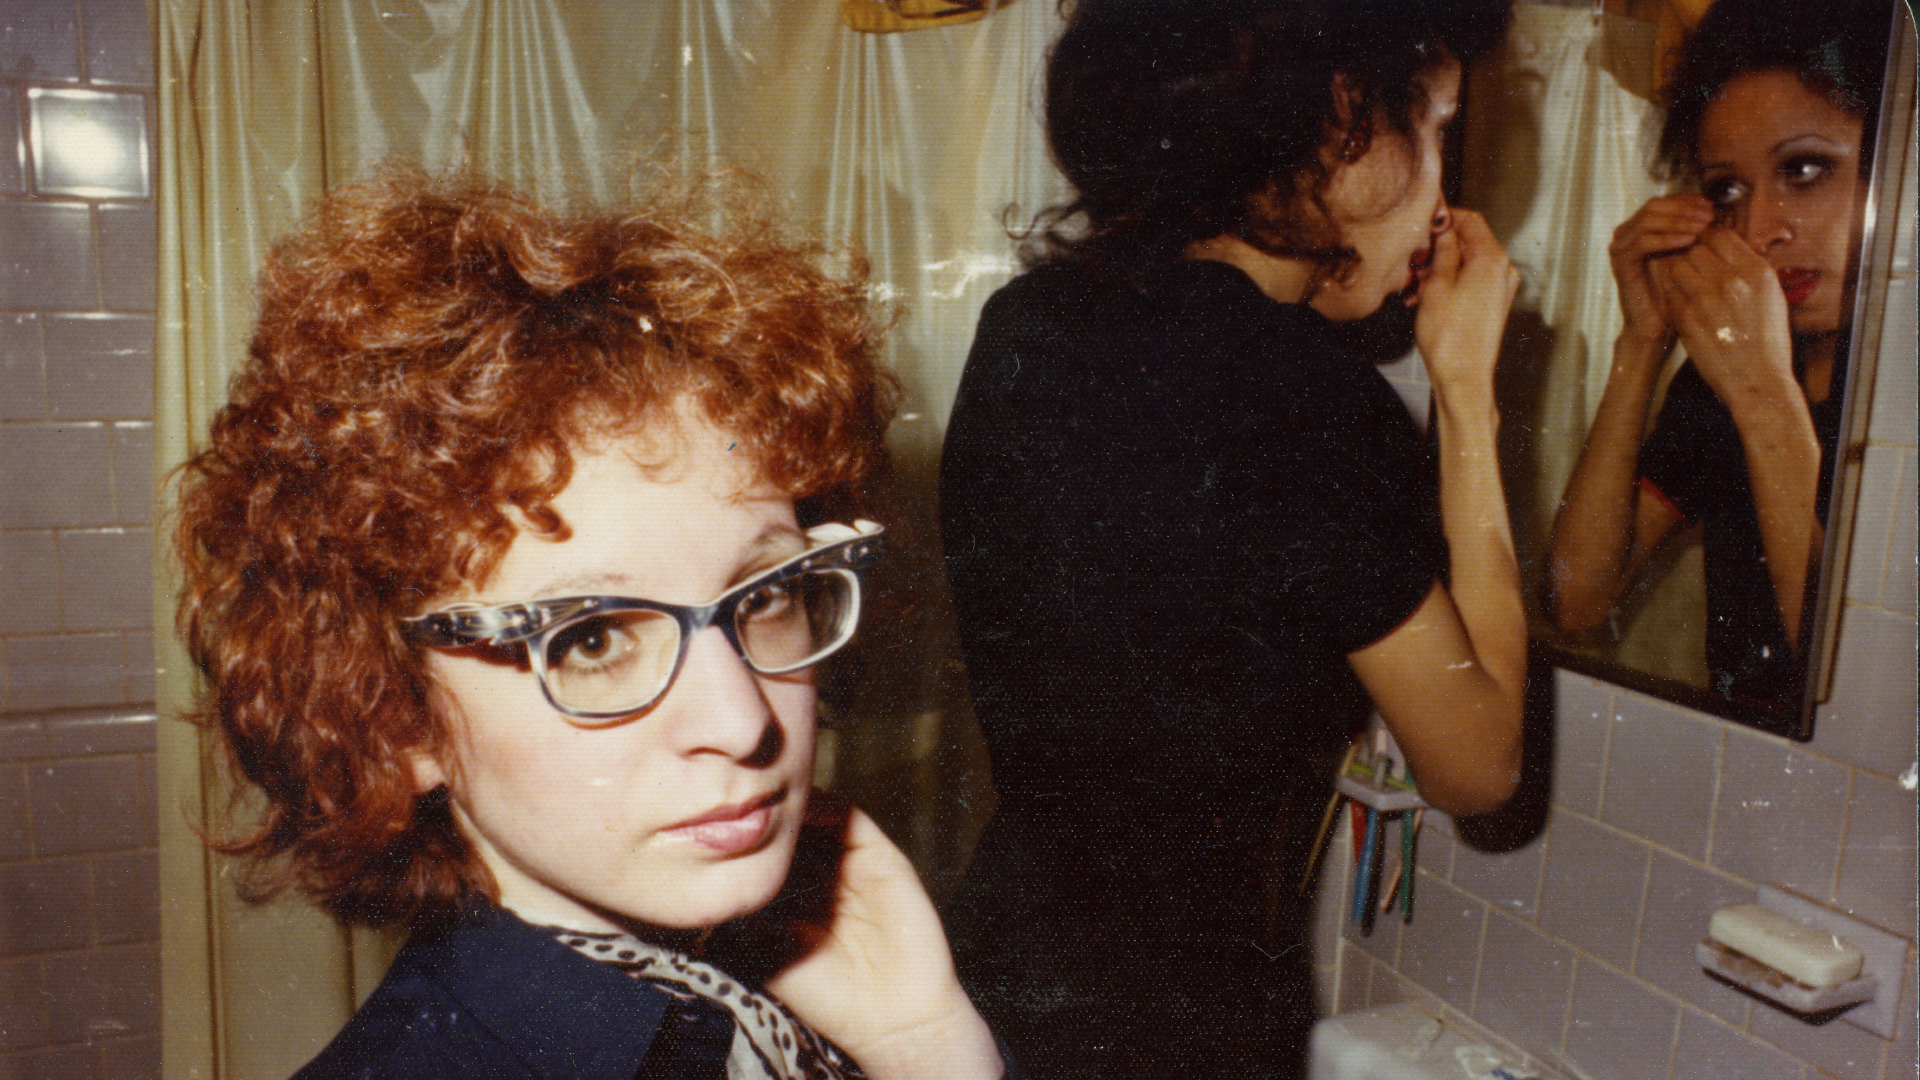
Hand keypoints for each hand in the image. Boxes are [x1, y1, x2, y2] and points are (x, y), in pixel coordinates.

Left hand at [710, 794, 1000, 1079]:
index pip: (761, 855)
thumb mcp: (765, 953)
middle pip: (785, 830)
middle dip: (760, 815)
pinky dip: (824, 806)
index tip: (703, 825)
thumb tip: (709, 875)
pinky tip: (799, 809)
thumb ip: (742, 913)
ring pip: (814, 817)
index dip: (737, 839)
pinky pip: (850, 818)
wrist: (891, 1018)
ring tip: (759, 797)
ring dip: (788, 805)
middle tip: (729, 800)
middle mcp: (819, 877)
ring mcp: (849, 864)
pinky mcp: (880, 856)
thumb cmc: (826, 997)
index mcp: (790, 899)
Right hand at [1415, 208, 1520, 393]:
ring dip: (1439, 268)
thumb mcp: (1436, 285)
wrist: (1463, 378)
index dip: (1445, 217)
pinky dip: (1448, 283)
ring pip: (1466, 263)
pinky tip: (1425, 298)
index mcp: (1492, 259)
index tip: (1423, 220)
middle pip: (1469, 242)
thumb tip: (1442, 226)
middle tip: (1412, 261)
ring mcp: (1499, 288)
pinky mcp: (1492, 304)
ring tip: (1414, 286)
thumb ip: (1442, 250)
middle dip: (1438, 248)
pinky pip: (1469, 282)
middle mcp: (1502, 270)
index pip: (1470, 220)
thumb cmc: (1451, 338)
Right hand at [1610, 194, 1715, 347]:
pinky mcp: (1620, 262)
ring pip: (1648, 220)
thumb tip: (1718, 211)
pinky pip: (1642, 241)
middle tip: (1709, 215)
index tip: (1713, 206)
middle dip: (1684, 208)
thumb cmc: (1676, 293)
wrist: (1656, 325)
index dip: (1689, 200)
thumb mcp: (1690, 256)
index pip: (1665, 201)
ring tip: (1702, 227)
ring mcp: (1621, 246)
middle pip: (1654, 205)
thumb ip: (1696, 233)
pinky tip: (1688, 242)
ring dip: (1677, 220)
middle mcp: (1627, 233)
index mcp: (1642, 228)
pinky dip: (1666, 238)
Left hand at [1646, 224, 1797, 412]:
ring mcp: (1705, 300)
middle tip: (1696, 270)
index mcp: (1756, 271)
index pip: (1720, 235)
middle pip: (1695, 248)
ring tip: (1690, 287)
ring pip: (1677, 267)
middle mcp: (1731, 281)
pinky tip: (1685, 306)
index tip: (1706, 247)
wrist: (1757, 379)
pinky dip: (1674, 295)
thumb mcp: (1770, 294)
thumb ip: (1748, 267)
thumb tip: (1725, 245)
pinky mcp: (1685, 319)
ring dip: (1680, 274)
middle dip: (1692, 256)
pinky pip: (1669, 293)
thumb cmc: (1766, 338)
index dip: (1708, 239)